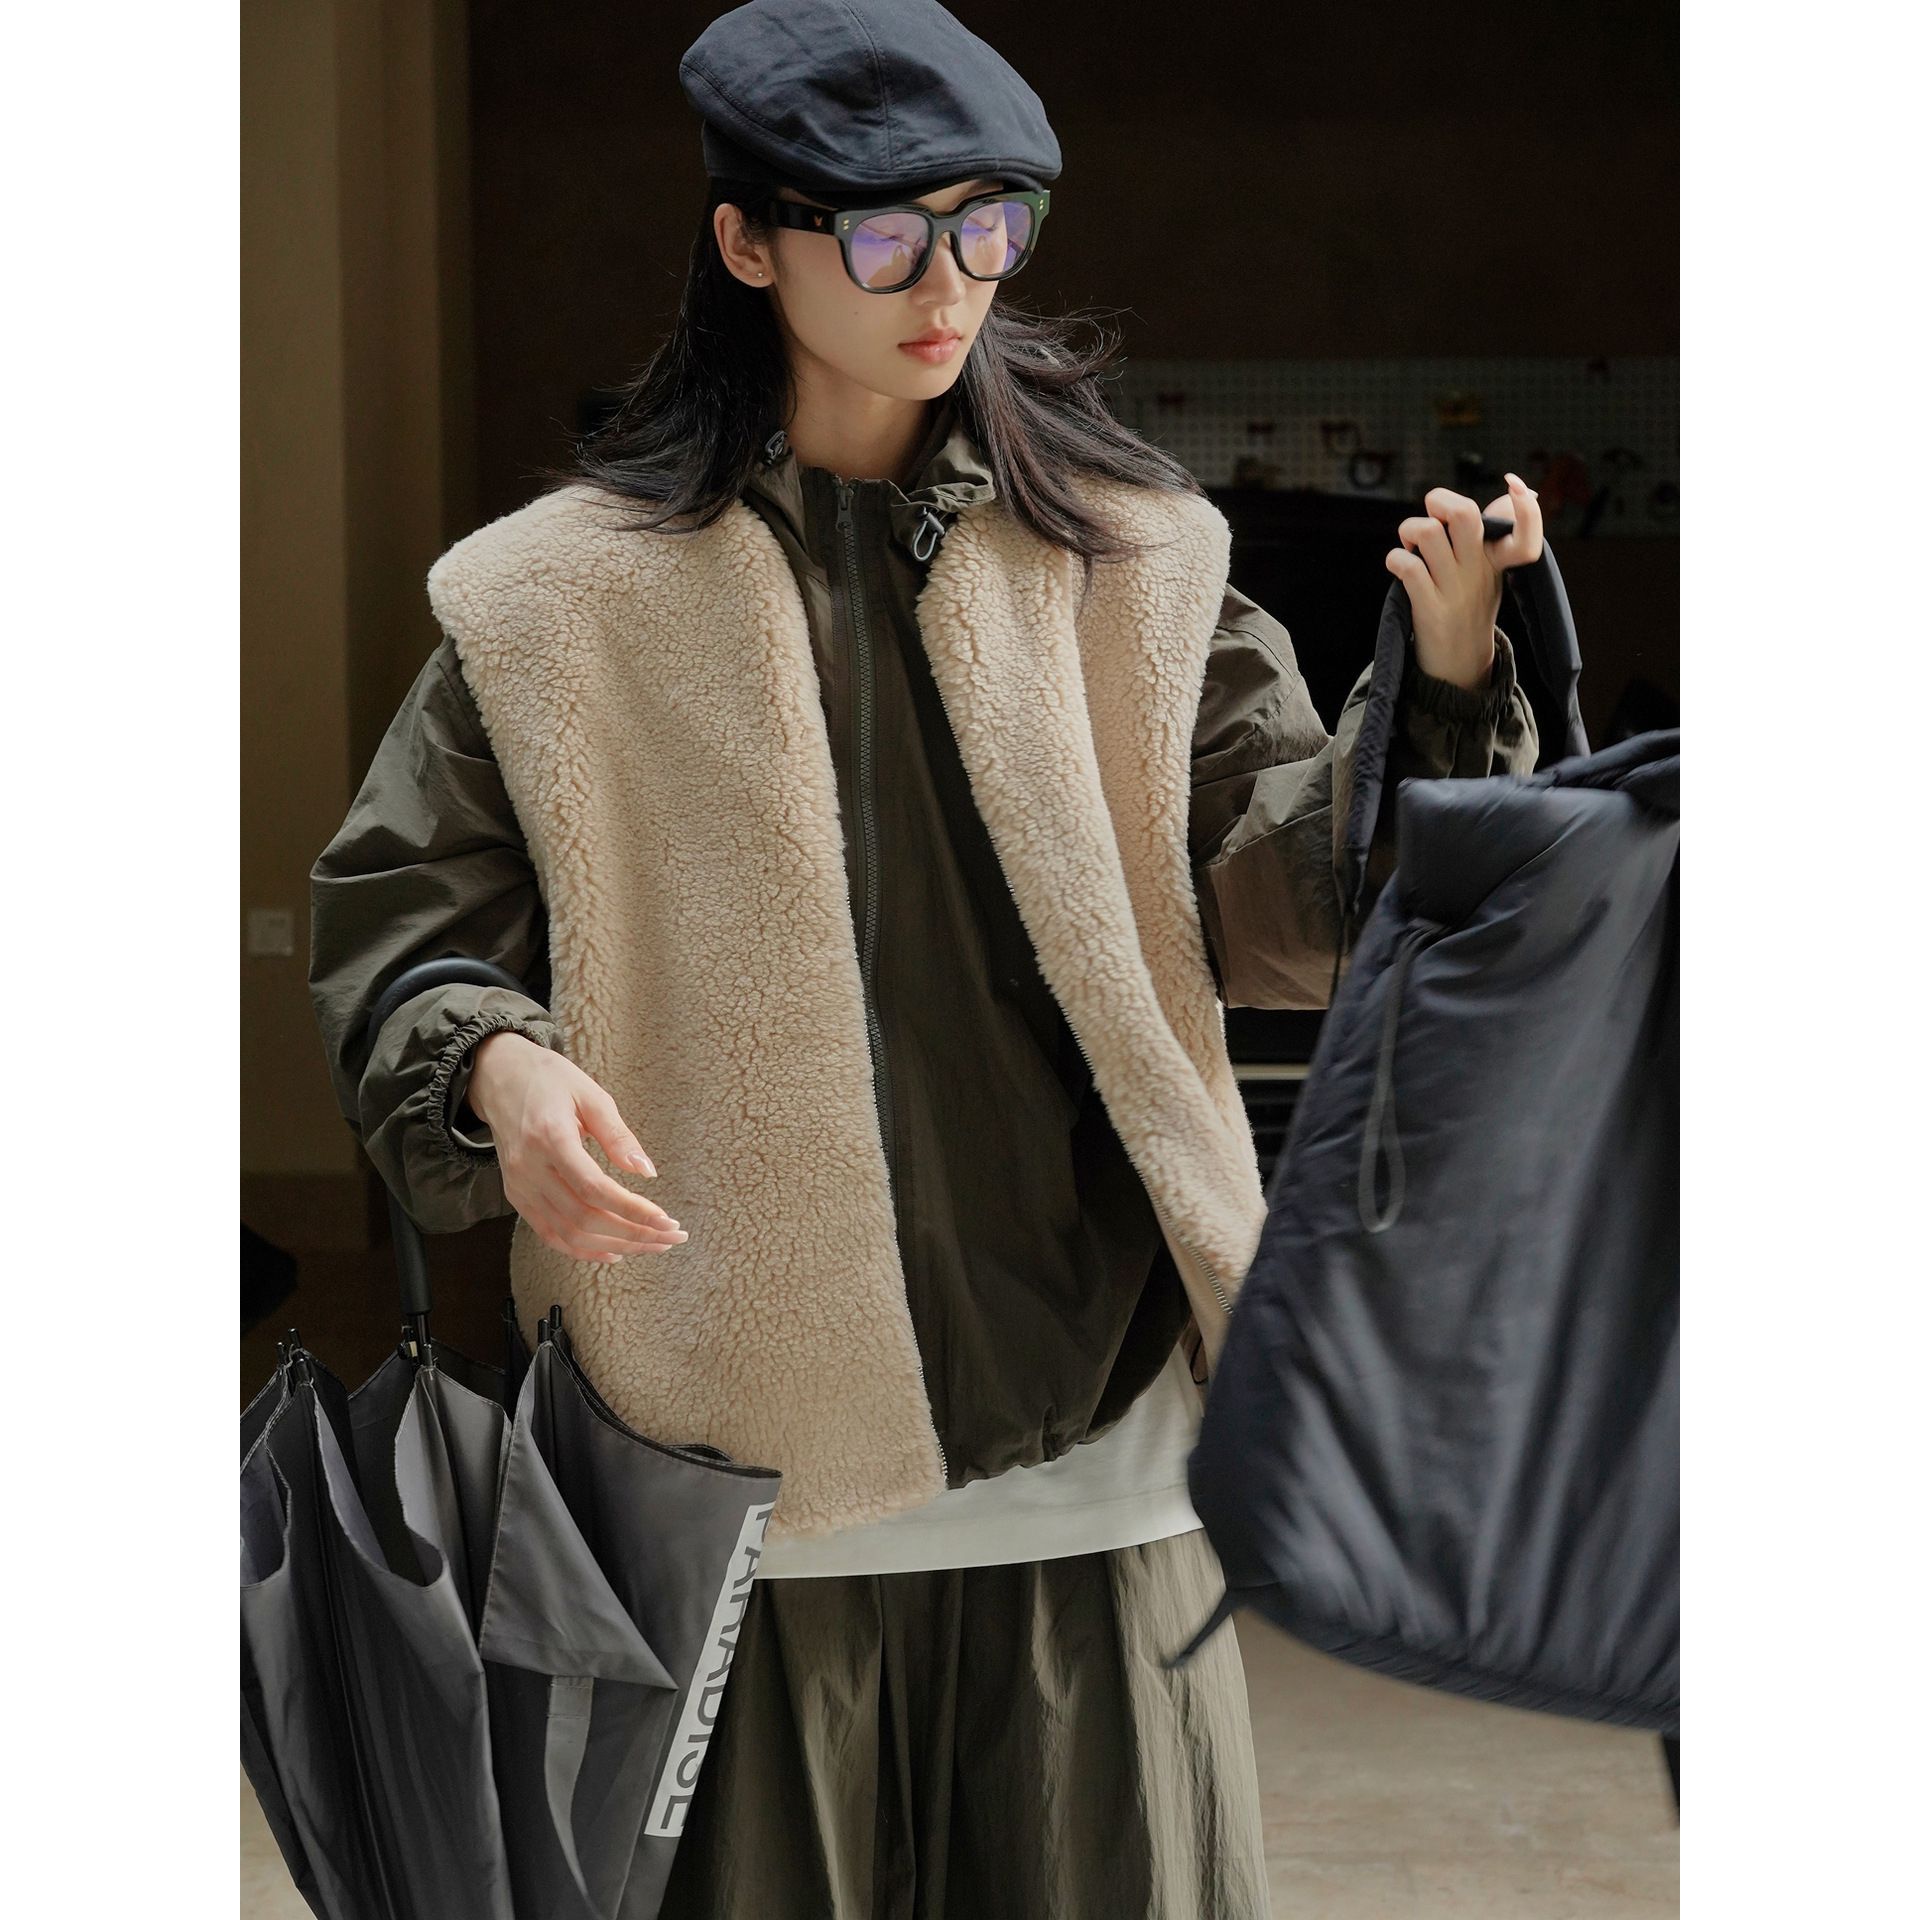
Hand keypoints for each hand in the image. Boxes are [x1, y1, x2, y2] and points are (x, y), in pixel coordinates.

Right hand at [468, 1032, 687, 1262]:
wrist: (499, 1077)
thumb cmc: (549, 1079)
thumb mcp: (591, 1095)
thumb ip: (618, 1135)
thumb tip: (647, 1172)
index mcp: (550, 1138)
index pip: (594, 1188)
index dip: (633, 1210)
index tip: (666, 1220)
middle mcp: (529, 1168)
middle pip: (584, 1218)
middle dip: (633, 1234)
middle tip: (670, 1237)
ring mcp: (519, 1186)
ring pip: (568, 1234)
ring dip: (614, 1246)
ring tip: (651, 1245)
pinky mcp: (517, 1196)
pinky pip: (549, 1234)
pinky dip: (582, 1250)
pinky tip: (613, 1252)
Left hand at [1385, 474, 1544, 690]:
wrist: (1459, 665)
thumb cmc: (1469, 606)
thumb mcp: (1492, 570)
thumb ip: (1496, 533)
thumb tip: (1518, 491)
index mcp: (1498, 560)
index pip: (1528, 532)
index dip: (1526, 506)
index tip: (1513, 484)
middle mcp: (1479, 572)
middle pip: (1465, 514)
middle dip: (1439, 501)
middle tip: (1431, 517)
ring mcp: (1454, 591)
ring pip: (1428, 534)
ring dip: (1409, 530)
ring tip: (1410, 546)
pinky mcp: (1430, 610)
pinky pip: (1408, 568)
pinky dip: (1396, 559)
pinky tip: (1398, 567)